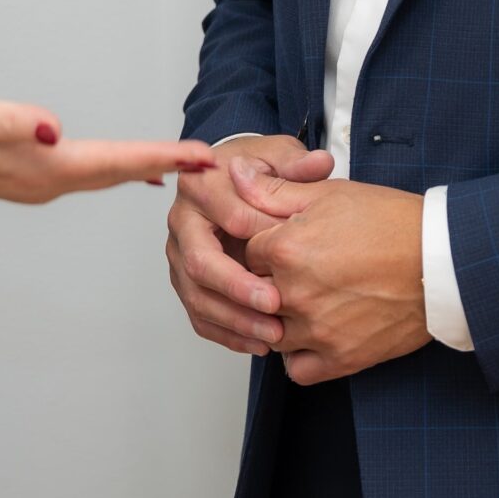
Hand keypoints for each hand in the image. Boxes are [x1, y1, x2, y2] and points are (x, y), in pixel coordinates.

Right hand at [0, 86, 212, 202]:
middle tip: (213, 162)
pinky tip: (130, 170)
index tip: (202, 158)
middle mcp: (49, 182)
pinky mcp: (32, 177)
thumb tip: (51, 129)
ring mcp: (41, 183)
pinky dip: (118, 170)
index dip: (162, 157)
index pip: (116, 162)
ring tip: (185, 165)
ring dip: (146, 169)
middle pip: (120, 174)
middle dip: (168, 166)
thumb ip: (14, 122)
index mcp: (45, 166)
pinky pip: (90, 176)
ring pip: (106, 178)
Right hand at [166, 135, 335, 354]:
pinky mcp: (186, 282)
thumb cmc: (255, 168)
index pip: (226, 214)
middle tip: (274, 305)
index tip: (289, 256)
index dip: (259, 236)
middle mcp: (182, 222)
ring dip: (234, 320)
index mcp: (201, 184)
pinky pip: (199, 315)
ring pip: (196, 296)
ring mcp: (179, 255)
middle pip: (199, 261)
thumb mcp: (278, 154)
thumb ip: (297, 163)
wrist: (231, 180)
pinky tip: (258, 344)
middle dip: (237, 288)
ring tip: (272, 335)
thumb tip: (319, 164)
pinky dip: (227, 334)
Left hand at [238, 168, 431, 383]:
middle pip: (255, 294)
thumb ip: (274, 189)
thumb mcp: (330, 193)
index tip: (287, 243)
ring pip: (271, 333)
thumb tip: (233, 175)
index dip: (266, 246)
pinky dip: (299, 355)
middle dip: (269, 282)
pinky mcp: (339, 358)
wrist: (441, 260)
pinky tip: (314, 333)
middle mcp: (294, 294)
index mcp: (286, 249)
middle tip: (301, 270)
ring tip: (309, 300)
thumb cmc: (392, 223)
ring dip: (280, 319)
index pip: (247, 253)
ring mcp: (316, 331)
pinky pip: (297, 369)